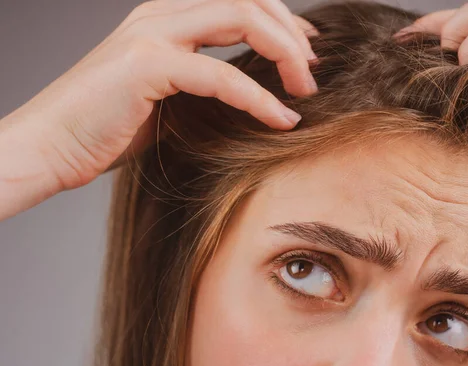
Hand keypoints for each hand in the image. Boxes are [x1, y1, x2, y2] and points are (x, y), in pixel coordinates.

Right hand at [0, 0, 318, 219]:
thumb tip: (250, 93)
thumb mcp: (168, 97)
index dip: (282, 22)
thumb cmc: (107, 126)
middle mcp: (161, 14)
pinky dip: (258, 98)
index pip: (240, 1)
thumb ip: (204, 84)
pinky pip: (221, 75)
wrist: (51, 146)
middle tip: (312, 72)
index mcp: (166, 17)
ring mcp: (152, 34)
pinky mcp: (147, 66)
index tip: (307, 54)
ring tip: (306, 90)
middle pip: (248, 0)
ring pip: (241, 19)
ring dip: (284, 54)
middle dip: (291, 33)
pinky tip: (280, 119)